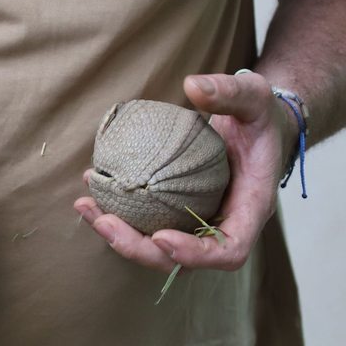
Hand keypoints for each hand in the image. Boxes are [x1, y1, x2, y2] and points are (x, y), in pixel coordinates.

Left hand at [74, 72, 297, 274]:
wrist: (257, 125)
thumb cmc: (260, 115)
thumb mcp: (255, 96)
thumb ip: (231, 91)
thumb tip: (193, 86)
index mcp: (249, 207)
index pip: (228, 249)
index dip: (194, 253)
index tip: (160, 238)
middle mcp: (223, 222)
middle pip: (181, 259)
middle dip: (138, 248)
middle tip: (103, 221)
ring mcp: (198, 218)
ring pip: (157, 245)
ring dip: (118, 232)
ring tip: (85, 205)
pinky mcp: (177, 208)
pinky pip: (147, 220)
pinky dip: (118, 209)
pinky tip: (91, 183)